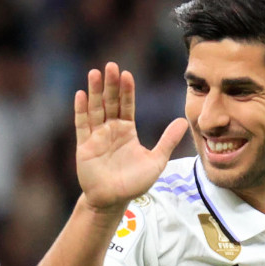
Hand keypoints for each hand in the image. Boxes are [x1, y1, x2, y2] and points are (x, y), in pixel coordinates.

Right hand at [74, 62, 188, 212]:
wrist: (114, 200)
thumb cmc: (134, 182)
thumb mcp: (156, 160)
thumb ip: (168, 140)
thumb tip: (183, 120)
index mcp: (127, 130)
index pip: (127, 105)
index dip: (127, 90)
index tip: (127, 74)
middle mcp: (110, 129)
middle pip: (110, 102)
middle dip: (111, 84)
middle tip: (111, 65)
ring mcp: (96, 136)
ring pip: (95, 109)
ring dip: (95, 91)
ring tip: (95, 73)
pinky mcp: (84, 145)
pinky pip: (82, 125)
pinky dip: (81, 110)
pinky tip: (80, 95)